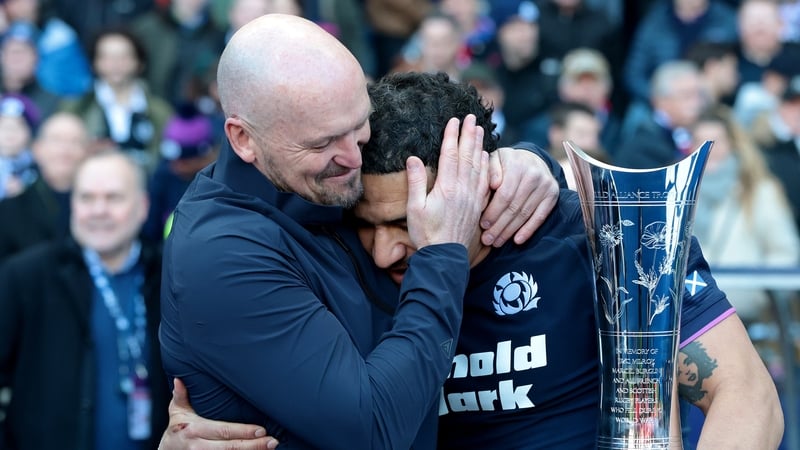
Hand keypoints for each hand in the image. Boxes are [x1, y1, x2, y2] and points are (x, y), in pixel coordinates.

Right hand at [159, 378, 278, 449]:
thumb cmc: (177, 428)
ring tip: (270, 447)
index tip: (261, 430)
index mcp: (194, 429)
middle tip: (272, 441)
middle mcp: (198, 445)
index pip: (223, 431)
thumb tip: (179, 378)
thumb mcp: (176, 411)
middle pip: (230, 447)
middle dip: (253, 445)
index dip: (242, 431)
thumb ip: (180, 395)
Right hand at [406, 114, 489, 248]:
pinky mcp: (477, 205)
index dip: (452, 136)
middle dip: (469, 134)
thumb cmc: (426, 234)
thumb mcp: (414, 208)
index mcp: (446, 188)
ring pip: (478, 165)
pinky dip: (486, 165)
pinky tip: (487, 157)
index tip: (453, 120)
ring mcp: (472, 197)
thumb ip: (416, 182)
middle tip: (471, 117)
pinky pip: (485, 180)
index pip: (450, 155)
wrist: (444, 257)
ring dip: (479, 146)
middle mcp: (463, 189)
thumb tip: (413, 158)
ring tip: (481, 130)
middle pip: (467, 156)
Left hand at [480, 148, 558, 246]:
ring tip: (497, 242)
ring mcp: (546, 185)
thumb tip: (493, 185)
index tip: (483, 225)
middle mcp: (534, 174)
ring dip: (510, 231)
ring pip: (525, 214)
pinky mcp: (553, 194)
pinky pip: (540, 216)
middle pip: (514, 207)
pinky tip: (517, 241)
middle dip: (499, 226)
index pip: (504, 194)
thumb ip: (490, 171)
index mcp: (516, 165)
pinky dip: (528, 230)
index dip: (493, 212)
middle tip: (487, 240)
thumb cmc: (505, 163)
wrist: (531, 158)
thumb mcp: (494, 160)